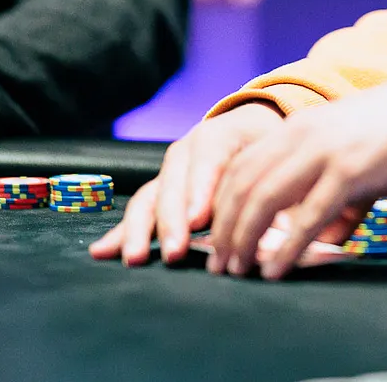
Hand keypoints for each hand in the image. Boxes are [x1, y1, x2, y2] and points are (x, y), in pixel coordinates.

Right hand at [89, 102, 283, 265]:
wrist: (254, 128)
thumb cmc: (272, 147)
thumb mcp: (279, 156)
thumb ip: (275, 184)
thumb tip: (286, 226)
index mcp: (222, 134)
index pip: (210, 160)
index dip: (201, 190)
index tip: (198, 220)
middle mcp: (188, 149)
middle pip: (174, 183)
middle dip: (172, 220)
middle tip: (175, 251)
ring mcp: (170, 170)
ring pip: (150, 197)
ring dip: (141, 230)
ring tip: (136, 259)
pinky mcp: (159, 189)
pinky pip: (139, 209)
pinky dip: (120, 231)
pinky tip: (101, 252)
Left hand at [206, 71, 386, 279]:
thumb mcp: (352, 152)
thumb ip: (333, 193)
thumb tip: (327, 237)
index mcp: (298, 126)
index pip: (240, 167)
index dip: (220, 207)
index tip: (215, 240)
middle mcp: (302, 135)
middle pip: (242, 186)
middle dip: (224, 230)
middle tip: (220, 265)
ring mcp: (324, 152)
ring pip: (263, 200)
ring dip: (244, 240)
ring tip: (239, 270)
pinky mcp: (350, 171)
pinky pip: (306, 217)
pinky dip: (285, 247)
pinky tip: (275, 269)